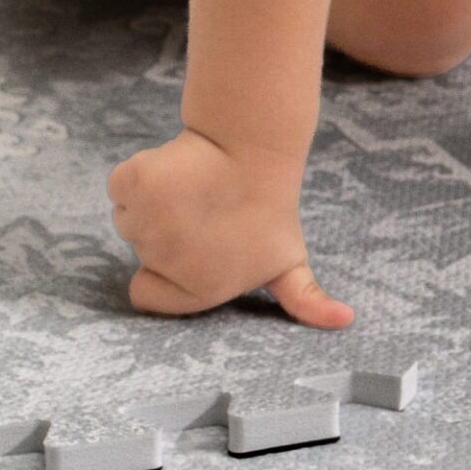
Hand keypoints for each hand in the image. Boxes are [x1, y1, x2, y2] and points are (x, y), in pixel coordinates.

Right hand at [107, 126, 353, 327]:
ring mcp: (146, 223)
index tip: (191, 247)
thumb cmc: (270, 211)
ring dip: (153, 203)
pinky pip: (122, 187)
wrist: (256, 149)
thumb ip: (304, 301)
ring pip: (130, 217)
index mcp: (197, 290)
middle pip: (141, 249)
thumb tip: (348, 320)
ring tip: (194, 190)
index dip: (164, 274)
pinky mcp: (134, 184)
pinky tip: (176, 169)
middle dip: (165, 231)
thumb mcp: (290, 262)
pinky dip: (139, 177)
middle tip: (203, 212)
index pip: (147, 296)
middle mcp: (165, 261)